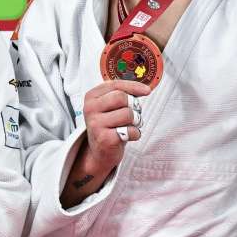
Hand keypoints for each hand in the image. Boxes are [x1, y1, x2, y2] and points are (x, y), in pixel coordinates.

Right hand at [63, 80, 150, 206]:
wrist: (99, 152)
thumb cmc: (109, 125)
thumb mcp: (110, 106)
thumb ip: (122, 94)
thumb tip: (145, 89)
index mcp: (91, 97)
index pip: (115, 85)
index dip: (134, 86)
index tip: (146, 91)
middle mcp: (90, 109)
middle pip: (121, 97)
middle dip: (133, 106)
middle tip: (133, 115)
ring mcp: (96, 124)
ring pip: (127, 114)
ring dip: (135, 121)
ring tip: (130, 126)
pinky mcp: (104, 139)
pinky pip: (130, 131)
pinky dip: (135, 133)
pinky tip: (128, 136)